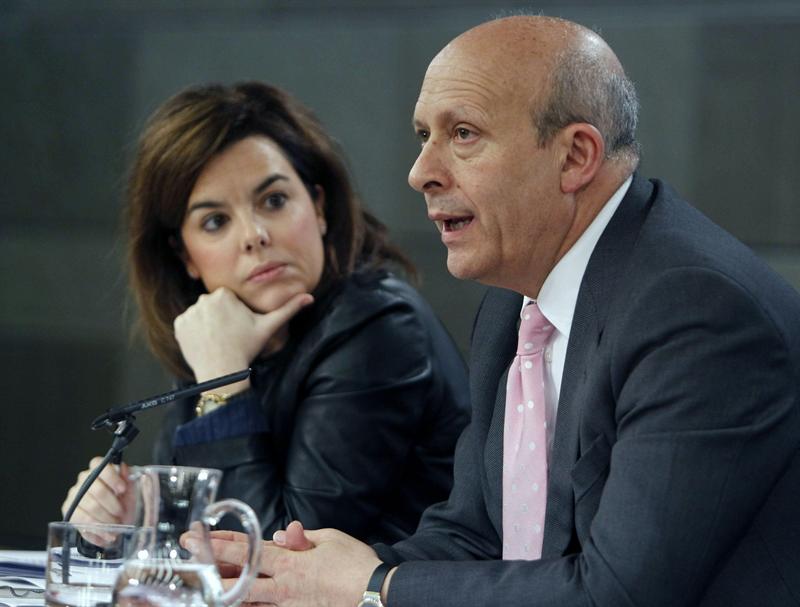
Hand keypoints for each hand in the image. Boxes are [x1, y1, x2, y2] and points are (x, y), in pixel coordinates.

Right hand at [61, 458, 135, 541]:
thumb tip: (125, 469)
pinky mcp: (70, 511)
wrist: (114, 521)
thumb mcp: (130, 490)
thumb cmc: (123, 502)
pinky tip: (106, 533)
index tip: (123, 489)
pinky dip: (97, 529)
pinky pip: (82, 521)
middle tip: (121, 512)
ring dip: (106, 518)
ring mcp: (75, 496)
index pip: (98, 464)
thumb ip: (128, 478)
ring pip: (91, 507)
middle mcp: (84, 480)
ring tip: (115, 524)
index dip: (111, 477)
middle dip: (112, 504)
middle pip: (96, 489)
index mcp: (99, 470)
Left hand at [174, 288, 312, 389]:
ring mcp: (189, 312)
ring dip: (207, 325)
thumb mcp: (268, 327)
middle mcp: (203, 299)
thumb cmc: (246, 348)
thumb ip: (288, 310)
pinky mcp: (179, 325)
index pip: (228, 300)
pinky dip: (194, 332)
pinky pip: (188, 324)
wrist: (222, 371)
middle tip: (229, 336)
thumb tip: (309, 297)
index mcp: (224, 295)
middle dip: (220, 318)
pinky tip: (205, 343)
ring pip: (201, 315)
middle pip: (213, 306)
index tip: (238, 329)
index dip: (235, 314)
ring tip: (217, 341)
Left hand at [184, 522, 381, 606]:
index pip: (245, 550)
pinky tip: (238, 598)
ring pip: (247, 600)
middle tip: (188, 559)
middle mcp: (282, 586)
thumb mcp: (329, 538)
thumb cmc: (356, 564)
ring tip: (206, 581)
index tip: (194, 537)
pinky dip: (251, 603)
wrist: (375, 595)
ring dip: (226, 589)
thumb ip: (301, 538)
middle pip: (237, 577)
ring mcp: (287, 606)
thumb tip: (280, 534)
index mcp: (289, 562)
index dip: (217, 544)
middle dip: (210, 567)